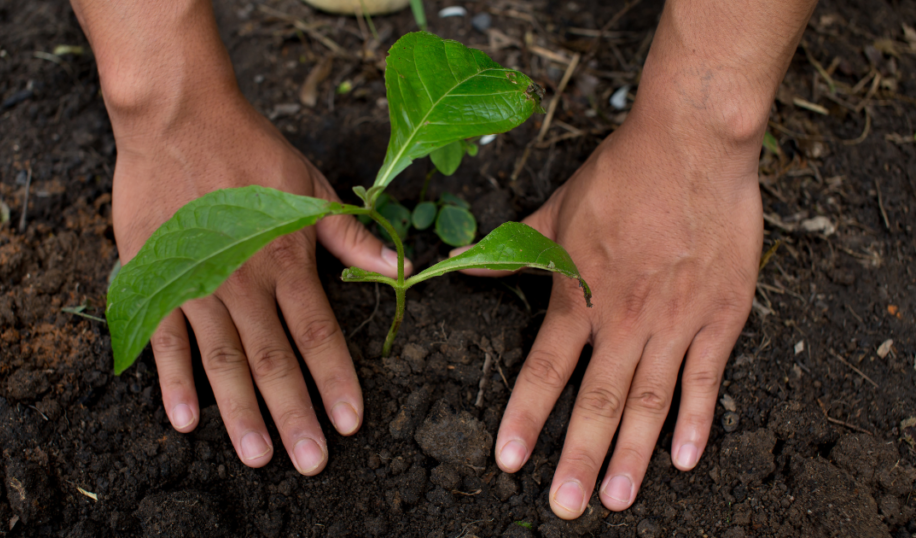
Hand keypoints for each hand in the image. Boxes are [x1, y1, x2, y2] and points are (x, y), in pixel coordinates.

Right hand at [110, 84, 409, 475]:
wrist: (178, 118)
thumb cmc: (251, 150)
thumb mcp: (312, 187)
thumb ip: (349, 235)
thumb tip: (398, 264)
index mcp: (287, 261)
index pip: (319, 334)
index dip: (336, 381)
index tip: (350, 423)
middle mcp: (244, 283)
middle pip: (274, 361)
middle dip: (294, 415)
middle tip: (309, 462)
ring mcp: (197, 284)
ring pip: (223, 361)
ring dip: (241, 412)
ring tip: (259, 456)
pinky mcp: (156, 280)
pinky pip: (165, 339)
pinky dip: (174, 380)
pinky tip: (187, 419)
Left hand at [489, 109, 762, 515]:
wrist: (690, 143)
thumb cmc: (621, 173)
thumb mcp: (555, 210)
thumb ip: (513, 250)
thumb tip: (464, 266)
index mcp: (580, 295)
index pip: (545, 370)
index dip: (527, 417)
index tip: (512, 460)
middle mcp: (625, 318)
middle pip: (599, 401)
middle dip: (579, 458)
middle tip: (566, 507)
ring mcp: (675, 321)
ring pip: (650, 401)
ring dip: (633, 455)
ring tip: (616, 498)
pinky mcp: (720, 315)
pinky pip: (706, 378)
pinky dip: (696, 421)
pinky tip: (684, 459)